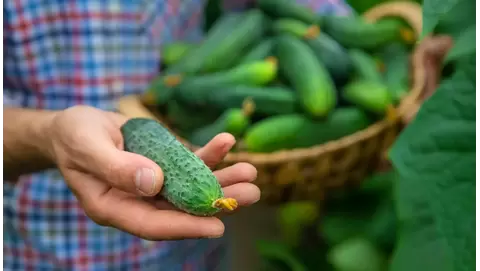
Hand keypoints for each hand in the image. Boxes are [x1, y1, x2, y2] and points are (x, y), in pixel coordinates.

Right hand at [46, 105, 259, 239]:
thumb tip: (153, 183)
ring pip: (191, 187)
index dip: (185, 226)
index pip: (153, 223)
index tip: (217, 225)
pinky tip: (227, 142)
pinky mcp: (162, 165)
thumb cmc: (74, 136)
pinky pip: (188, 163)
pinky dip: (208, 155)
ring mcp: (152, 184)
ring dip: (221, 179)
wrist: (76, 125)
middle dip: (216, 202)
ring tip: (250, 172)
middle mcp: (138, 200)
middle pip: (181, 208)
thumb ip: (116, 167)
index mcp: (115, 207)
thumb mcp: (87, 147)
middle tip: (252, 194)